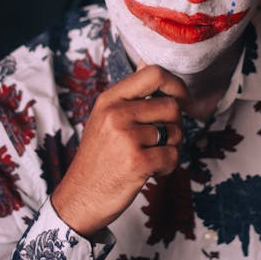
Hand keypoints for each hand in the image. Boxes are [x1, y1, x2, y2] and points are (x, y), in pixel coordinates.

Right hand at [51, 64, 189, 237]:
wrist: (79, 199)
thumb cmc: (98, 159)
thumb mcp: (104, 118)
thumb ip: (129, 94)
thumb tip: (146, 61)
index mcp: (109, 99)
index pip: (154, 73)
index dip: (177, 85)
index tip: (181, 100)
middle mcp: (116, 114)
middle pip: (172, 106)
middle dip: (176, 126)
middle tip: (162, 141)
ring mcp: (126, 137)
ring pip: (176, 133)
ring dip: (172, 148)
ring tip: (152, 158)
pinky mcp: (136, 162)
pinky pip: (173, 156)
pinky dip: (168, 167)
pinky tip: (152, 172)